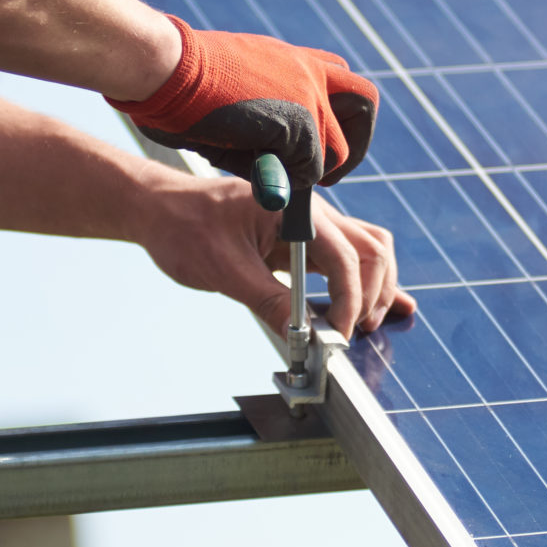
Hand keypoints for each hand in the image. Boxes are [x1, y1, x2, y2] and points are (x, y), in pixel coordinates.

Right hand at [109, 17, 378, 186]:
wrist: (167, 67)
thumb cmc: (182, 84)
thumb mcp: (235, 92)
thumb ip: (265, 118)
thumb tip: (279, 160)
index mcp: (292, 58)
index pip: (340, 84)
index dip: (333, 117)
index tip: (312, 142)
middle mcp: (308, 70)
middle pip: (363, 103)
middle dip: (353, 141)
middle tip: (329, 168)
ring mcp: (306, 95)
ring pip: (338, 146)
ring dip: (320, 168)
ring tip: (295, 182)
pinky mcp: (297, 123)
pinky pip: (311, 167)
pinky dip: (295, 183)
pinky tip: (267, 181)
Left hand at [131, 174, 415, 337]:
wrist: (160, 209)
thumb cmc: (185, 227)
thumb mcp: (225, 270)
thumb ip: (268, 301)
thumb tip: (303, 337)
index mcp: (295, 209)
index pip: (345, 256)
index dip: (348, 302)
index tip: (337, 337)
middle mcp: (312, 212)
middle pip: (370, 250)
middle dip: (370, 295)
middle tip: (349, 334)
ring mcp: (311, 225)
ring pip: (368, 251)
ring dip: (374, 288)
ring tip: (364, 325)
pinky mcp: (303, 240)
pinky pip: (347, 258)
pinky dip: (364, 283)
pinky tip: (386, 306)